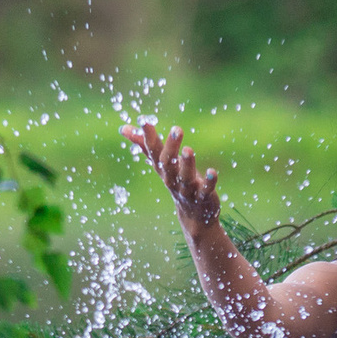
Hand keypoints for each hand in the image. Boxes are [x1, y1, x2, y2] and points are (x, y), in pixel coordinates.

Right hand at [123, 121, 222, 235]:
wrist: (193, 217)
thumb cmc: (177, 183)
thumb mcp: (161, 165)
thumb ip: (145, 146)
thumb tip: (124, 128)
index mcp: (163, 169)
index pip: (153, 151)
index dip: (148, 137)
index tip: (144, 121)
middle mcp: (172, 179)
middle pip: (168, 163)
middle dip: (171, 147)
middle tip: (176, 129)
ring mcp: (187, 189)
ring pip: (185, 177)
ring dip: (187, 164)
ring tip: (188, 150)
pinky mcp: (203, 197)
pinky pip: (206, 190)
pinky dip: (208, 182)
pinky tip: (212, 172)